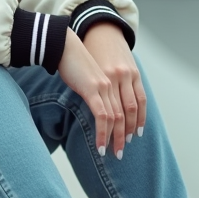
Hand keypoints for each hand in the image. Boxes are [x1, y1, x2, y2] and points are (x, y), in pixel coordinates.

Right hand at [57, 29, 121, 157]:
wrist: (64, 45)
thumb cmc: (73, 60)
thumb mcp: (90, 76)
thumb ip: (96, 90)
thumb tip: (95, 104)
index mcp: (117, 79)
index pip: (132, 104)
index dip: (133, 122)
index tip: (130, 137)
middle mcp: (115, 83)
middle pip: (126, 114)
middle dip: (125, 135)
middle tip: (121, 152)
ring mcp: (105, 86)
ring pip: (116, 117)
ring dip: (115, 138)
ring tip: (113, 153)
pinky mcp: (92, 90)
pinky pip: (102, 116)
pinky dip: (103, 133)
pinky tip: (100, 145)